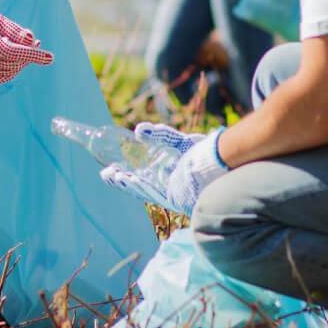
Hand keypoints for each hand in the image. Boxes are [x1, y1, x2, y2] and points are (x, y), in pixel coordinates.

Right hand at [0, 12, 52, 82]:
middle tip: (26, 39)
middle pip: (19, 60)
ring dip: (23, 56)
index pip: (14, 51)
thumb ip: (14, 31)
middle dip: (27, 50)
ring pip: (17, 67)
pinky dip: (19, 62)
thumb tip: (31, 39)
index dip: (33, 54)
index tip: (50, 57)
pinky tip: (18, 52)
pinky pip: (13, 71)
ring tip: (14, 43)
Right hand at [99, 128, 227, 214]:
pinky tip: (129, 179)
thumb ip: (159, 134)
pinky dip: (140, 186)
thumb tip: (139, 130)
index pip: (143, 180)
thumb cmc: (203, 152)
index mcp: (168, 179)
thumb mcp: (177, 141)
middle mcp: (167, 188)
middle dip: (122, 180)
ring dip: (128, 183)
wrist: (221, 162)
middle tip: (106, 174)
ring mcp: (171, 193)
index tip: (110, 171)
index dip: (126, 176)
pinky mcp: (176, 196)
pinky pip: (154, 191)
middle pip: (140, 186)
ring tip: (113, 175)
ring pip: (144, 190)